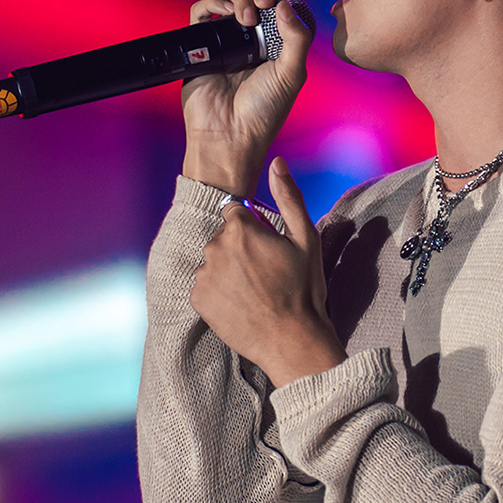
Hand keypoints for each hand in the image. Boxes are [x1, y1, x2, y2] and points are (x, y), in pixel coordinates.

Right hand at [182, 0, 313, 196]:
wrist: (227, 133)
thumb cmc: (264, 110)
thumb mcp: (292, 73)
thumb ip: (296, 36)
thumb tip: (285, 4)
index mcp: (282, 44)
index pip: (290, 5)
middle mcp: (257, 38)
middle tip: (265, 0)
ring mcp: (230, 39)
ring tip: (245, 18)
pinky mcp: (203, 43)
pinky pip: (203, 11)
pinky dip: (212, 3)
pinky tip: (223, 12)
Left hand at [189, 157, 345, 387]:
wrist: (291, 340)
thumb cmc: (303, 289)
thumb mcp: (305, 238)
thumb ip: (289, 196)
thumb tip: (277, 162)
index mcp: (240, 228)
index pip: (236, 211)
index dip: (254, 228)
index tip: (267, 247)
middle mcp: (215, 247)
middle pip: (223, 236)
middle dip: (240, 248)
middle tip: (265, 273)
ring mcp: (203, 274)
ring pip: (213, 261)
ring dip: (228, 270)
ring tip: (254, 291)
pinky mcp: (197, 299)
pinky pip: (204, 285)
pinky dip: (218, 291)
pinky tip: (240, 303)